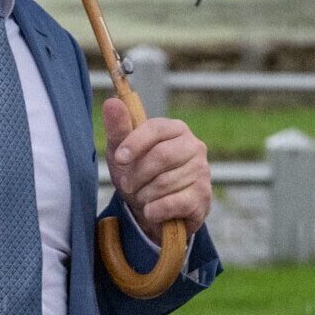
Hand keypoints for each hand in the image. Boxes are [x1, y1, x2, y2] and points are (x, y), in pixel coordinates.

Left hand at [102, 96, 211, 243]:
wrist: (155, 212)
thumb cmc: (139, 175)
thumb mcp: (122, 153)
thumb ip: (118, 129)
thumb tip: (112, 102)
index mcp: (176, 129)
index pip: (156, 128)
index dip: (135, 143)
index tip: (120, 159)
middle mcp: (194, 146)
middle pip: (161, 156)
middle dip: (137, 175)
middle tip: (128, 185)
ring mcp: (202, 171)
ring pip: (164, 183)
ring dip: (144, 195)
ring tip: (142, 196)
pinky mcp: (203, 196)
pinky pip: (171, 203)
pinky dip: (154, 210)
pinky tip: (152, 210)